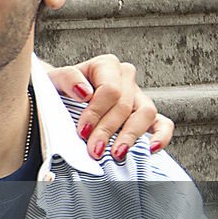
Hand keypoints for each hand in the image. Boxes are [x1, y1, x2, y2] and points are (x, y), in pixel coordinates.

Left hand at [46, 55, 172, 161]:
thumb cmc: (60, 87)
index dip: (96, 112)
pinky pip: (163, 123)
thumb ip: (67, 79)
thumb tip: (85, 92)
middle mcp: (125, 78)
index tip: (82, 130)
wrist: (62, 95)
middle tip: (94, 149)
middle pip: (124, 106)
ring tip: (116, 153)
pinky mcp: (145, 114)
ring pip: (146, 114)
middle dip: (108, 130)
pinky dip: (161, 136)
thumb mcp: (55, 79)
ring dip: (130, 136)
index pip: (110, 90)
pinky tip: (151, 148)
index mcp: (106, 65)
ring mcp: (138, 96)